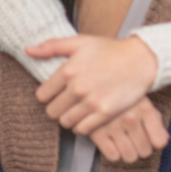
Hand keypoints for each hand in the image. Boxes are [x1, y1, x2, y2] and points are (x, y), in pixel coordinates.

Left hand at [25, 34, 157, 132]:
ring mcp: (91, 101)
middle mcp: (78, 87)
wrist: (141, 59)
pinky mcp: (104, 113)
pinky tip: (88, 114)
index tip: (58, 91)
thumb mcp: (82, 42)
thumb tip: (28, 50)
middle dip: (58, 107)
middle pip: (52, 111)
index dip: (49, 94)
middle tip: (68, 101)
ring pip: (65, 122)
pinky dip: (82, 125)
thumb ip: (53, 46)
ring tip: (78, 107)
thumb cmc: (111, 49)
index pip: (42, 95)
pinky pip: (81, 129)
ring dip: (69, 117)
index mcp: (69, 69)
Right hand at [89, 97, 169, 161]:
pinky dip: (115, 152)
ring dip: (129, 152)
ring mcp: (113, 126)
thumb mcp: (143, 100)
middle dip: (142, 148)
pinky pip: (113, 156)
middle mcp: (130, 117)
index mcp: (144, 108)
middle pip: (144, 151)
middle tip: (137, 141)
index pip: (158, 141)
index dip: (155, 143)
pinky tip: (115, 142)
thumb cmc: (125, 94)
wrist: (97, 83)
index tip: (151, 140)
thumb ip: (156, 120)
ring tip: (126, 142)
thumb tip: (163, 142)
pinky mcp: (97, 132)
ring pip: (130, 156)